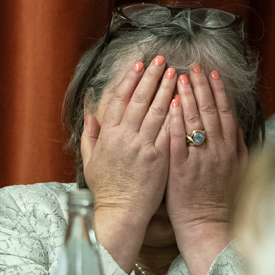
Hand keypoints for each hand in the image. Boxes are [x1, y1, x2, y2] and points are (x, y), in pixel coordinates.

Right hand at [82, 55, 177, 271]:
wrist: (121, 214)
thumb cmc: (107, 190)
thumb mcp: (90, 161)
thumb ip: (90, 135)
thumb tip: (90, 114)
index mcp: (108, 135)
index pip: (119, 99)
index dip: (129, 80)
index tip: (138, 65)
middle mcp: (125, 137)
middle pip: (140, 99)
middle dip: (151, 77)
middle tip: (162, 60)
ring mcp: (143, 147)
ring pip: (157, 111)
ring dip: (167, 89)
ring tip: (176, 73)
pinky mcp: (160, 159)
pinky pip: (170, 131)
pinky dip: (177, 114)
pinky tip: (184, 101)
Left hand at [166, 64, 243, 274]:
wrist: (208, 226)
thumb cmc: (221, 201)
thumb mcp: (237, 171)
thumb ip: (239, 147)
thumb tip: (237, 127)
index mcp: (230, 150)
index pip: (225, 112)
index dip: (218, 91)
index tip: (212, 73)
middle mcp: (217, 151)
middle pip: (210, 111)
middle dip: (201, 85)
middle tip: (193, 65)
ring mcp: (199, 159)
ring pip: (195, 121)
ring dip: (188, 96)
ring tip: (179, 76)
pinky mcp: (181, 169)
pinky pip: (178, 140)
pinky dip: (176, 121)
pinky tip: (172, 104)